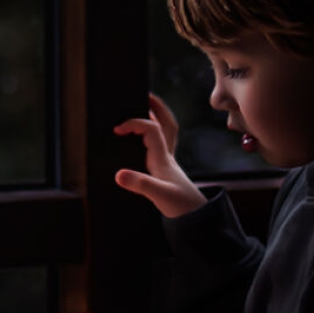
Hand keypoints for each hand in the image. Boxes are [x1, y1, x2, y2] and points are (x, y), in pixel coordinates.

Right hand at [114, 93, 205, 218]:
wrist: (197, 217)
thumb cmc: (180, 205)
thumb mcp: (158, 195)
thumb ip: (139, 183)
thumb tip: (118, 174)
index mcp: (163, 157)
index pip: (151, 129)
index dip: (134, 123)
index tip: (117, 129)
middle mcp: (167, 156)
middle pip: (166, 123)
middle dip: (156, 107)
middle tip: (145, 95)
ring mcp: (168, 163)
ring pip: (166, 133)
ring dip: (158, 118)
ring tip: (146, 108)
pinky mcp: (167, 171)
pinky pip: (162, 146)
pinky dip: (156, 136)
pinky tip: (147, 139)